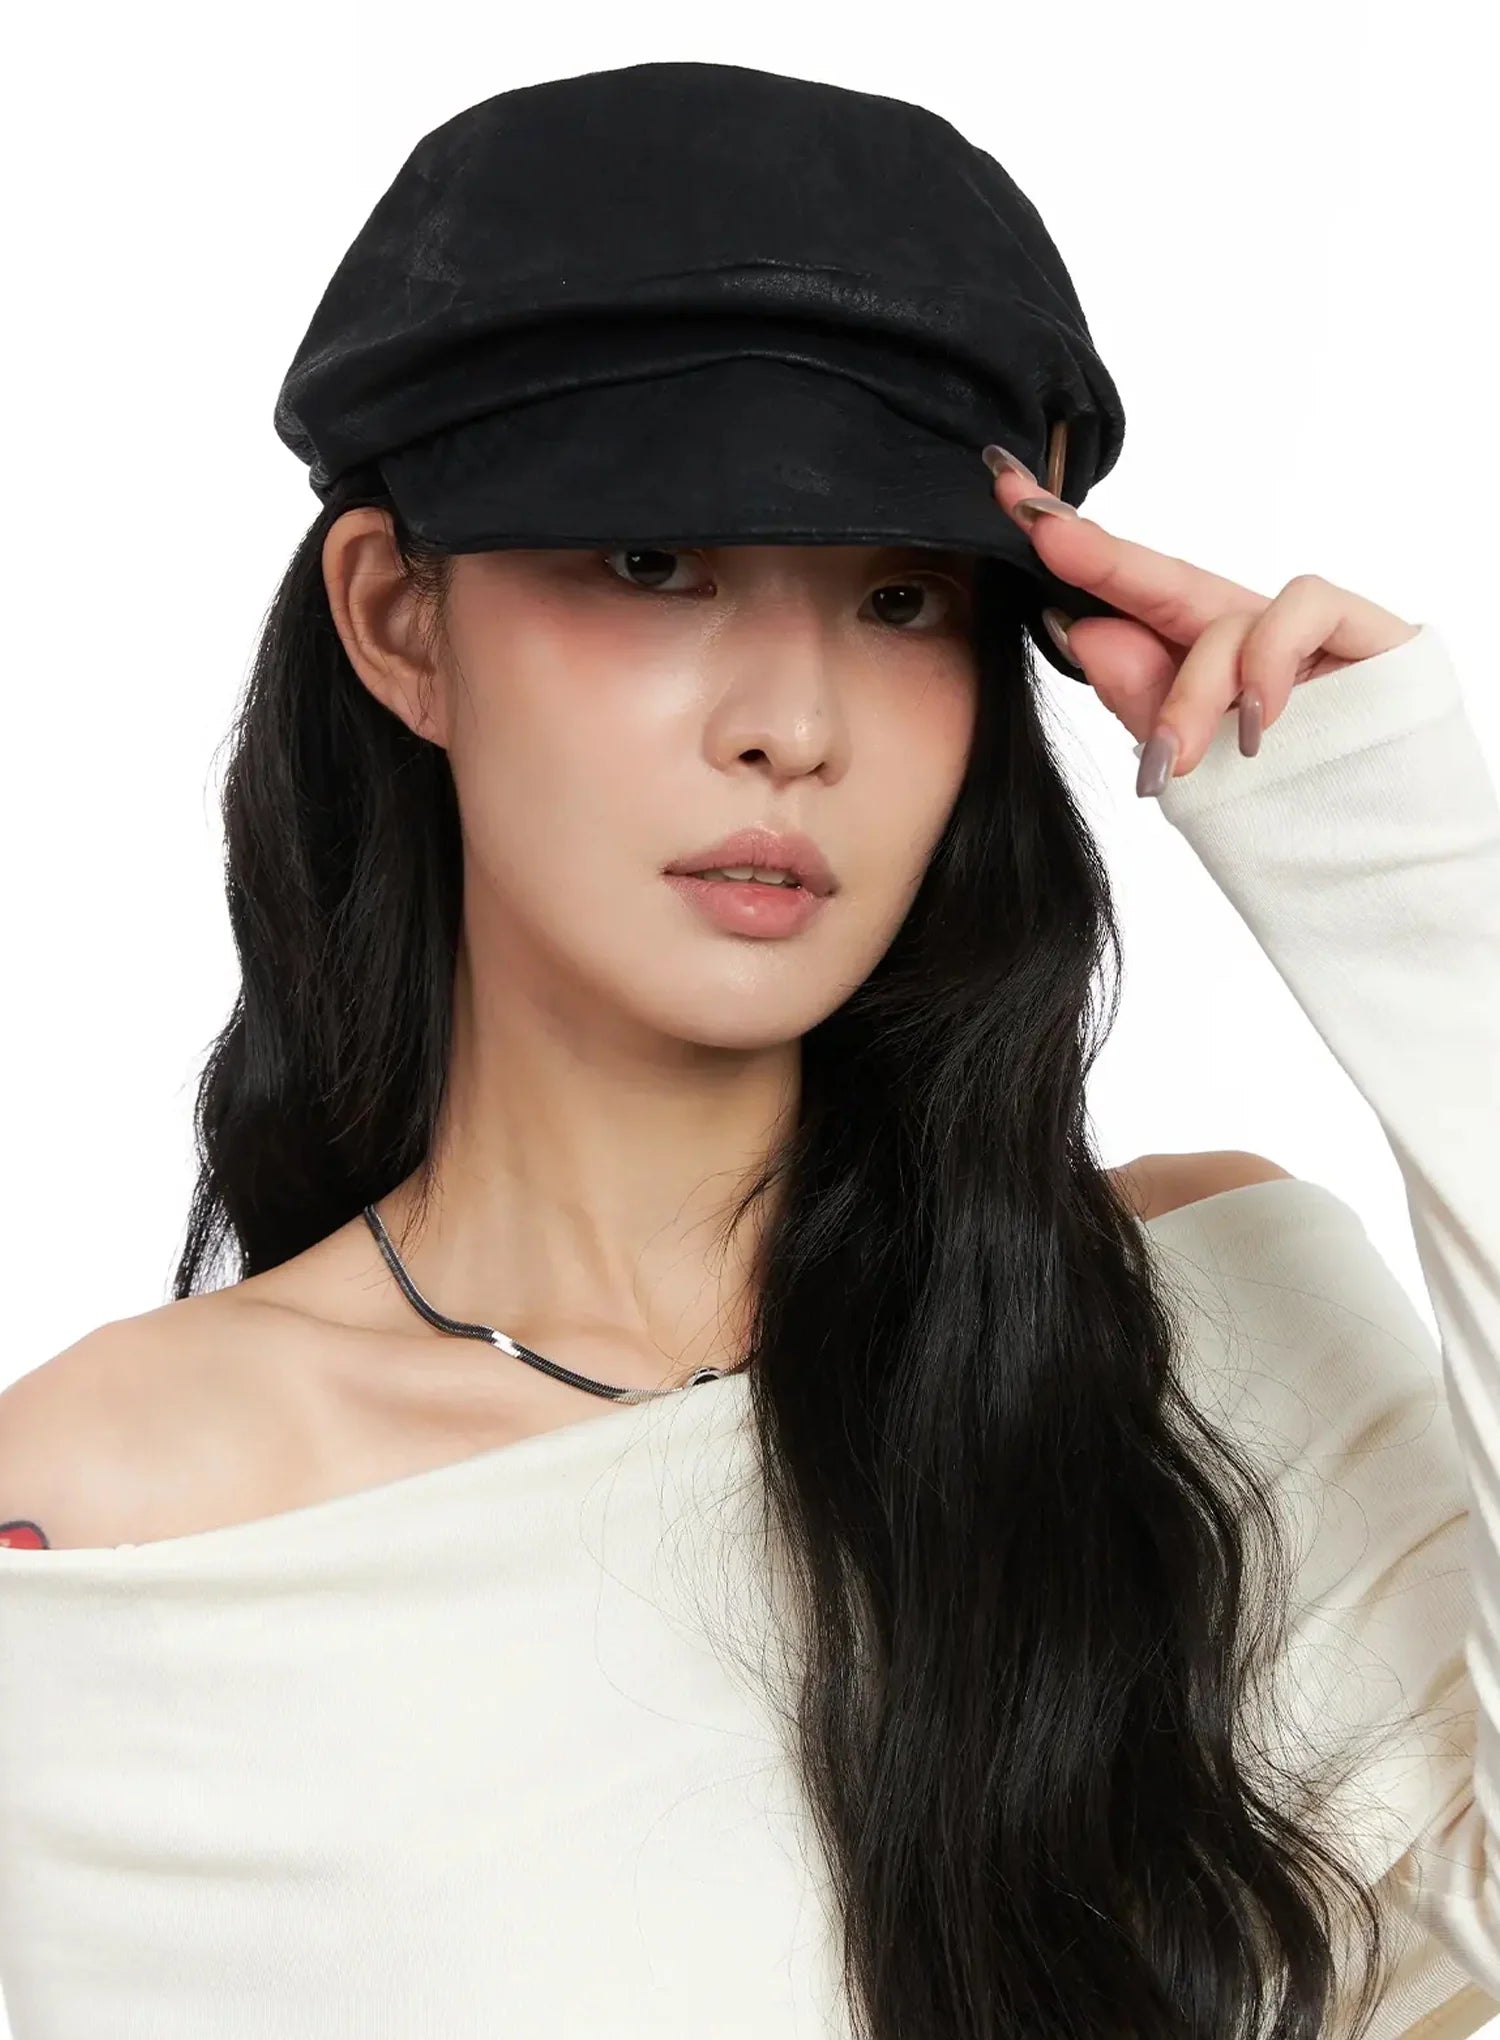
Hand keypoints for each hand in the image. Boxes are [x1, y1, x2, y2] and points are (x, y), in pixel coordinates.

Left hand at [982, 447, 1420, 792]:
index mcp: (1204, 671)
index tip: (1008, 500)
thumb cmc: (1292, 818)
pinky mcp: (1367, 630)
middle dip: (1096, 552)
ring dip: (1188, 692)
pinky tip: (1258, 723)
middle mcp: (1251, 640)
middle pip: (1164, 581)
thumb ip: (1143, 704)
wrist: (1391, 863)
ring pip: (1221, 621)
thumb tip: (1086, 634)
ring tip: (1175, 759)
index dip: (1073, 551)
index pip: (1129, 603)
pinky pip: (1297, 612)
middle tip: (1037, 528)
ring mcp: (1308, 636)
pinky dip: (1266, 667)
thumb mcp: (1194, 768)